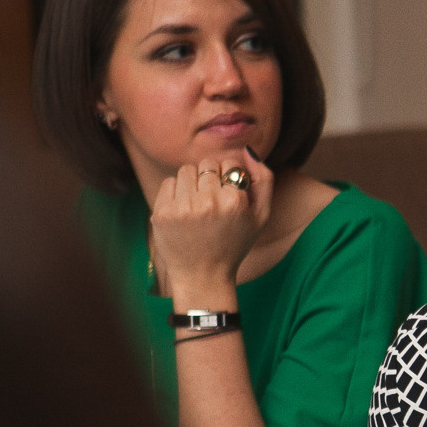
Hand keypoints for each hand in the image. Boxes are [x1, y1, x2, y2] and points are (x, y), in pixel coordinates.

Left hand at [149, 146, 274, 306]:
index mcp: (235, 201)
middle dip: (210, 178)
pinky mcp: (162, 213)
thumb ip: (264, 179)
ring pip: (186, 170)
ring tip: (197, 206)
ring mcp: (183, 207)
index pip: (229, 163)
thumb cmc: (235, 243)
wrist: (203, 275)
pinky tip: (183, 211)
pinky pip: (168, 182)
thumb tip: (247, 150)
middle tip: (212, 202)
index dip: (230, 177)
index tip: (228, 196)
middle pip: (207, 164)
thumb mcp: (262, 215)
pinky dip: (175, 193)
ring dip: (192, 183)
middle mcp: (209, 202)